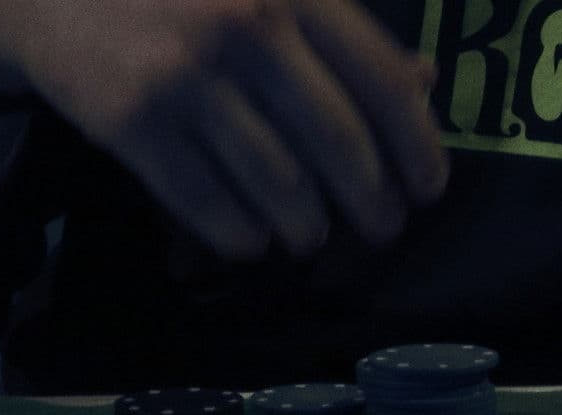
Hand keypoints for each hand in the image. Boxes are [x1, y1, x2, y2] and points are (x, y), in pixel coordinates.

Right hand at [0, 0, 448, 259]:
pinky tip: (252, 241)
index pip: (381, 81)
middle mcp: (245, 26)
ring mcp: (186, 75)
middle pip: (338, 144)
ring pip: (279, 185)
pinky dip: (241, 236)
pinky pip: (209, 205)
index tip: (428, 190)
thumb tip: (424, 85)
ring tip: (310, 236)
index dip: (416, 146)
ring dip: (307, 227)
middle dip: (372, 202)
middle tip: (380, 230)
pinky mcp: (132, 121)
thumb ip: (342, 35)